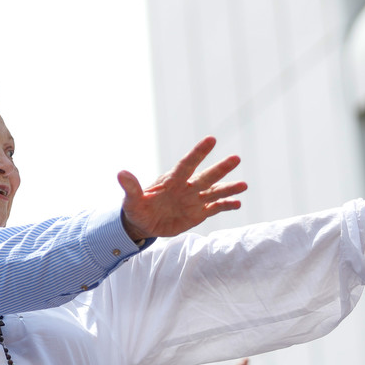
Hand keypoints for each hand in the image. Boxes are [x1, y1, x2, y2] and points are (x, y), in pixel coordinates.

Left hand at [118, 136, 245, 239]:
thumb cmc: (137, 209)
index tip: (211, 139)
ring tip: (243, 186)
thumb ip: (131, 187)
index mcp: (171, 181)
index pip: (186, 164)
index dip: (198, 153)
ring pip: (214, 192)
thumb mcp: (131, 201)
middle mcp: (186, 187)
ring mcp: (194, 200)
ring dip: (228, 188)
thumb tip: (121, 173)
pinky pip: (215, 208)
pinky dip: (226, 205)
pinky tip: (237, 203)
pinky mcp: (198, 213)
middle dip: (220, 169)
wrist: (144, 224)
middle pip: (205, 177)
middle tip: (236, 158)